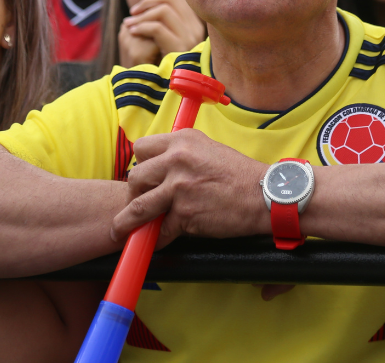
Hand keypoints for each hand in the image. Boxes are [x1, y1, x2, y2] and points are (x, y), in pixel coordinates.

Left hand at [110, 129, 267, 244]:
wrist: (265, 195)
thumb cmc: (240, 175)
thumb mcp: (209, 149)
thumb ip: (183, 155)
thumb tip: (162, 168)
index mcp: (182, 140)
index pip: (142, 148)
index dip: (140, 165)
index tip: (143, 178)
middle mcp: (177, 160)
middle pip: (135, 177)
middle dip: (133, 194)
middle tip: (138, 205)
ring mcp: (179, 187)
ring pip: (138, 206)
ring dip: (126, 222)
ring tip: (119, 232)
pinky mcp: (185, 213)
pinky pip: (160, 230)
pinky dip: (156, 240)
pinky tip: (155, 243)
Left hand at [118, 0, 205, 66]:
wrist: (162, 90)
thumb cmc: (159, 63)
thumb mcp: (163, 37)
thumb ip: (162, 18)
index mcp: (195, 23)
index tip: (139, 7)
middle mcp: (196, 29)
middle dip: (148, 2)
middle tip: (132, 13)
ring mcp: (190, 38)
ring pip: (164, 10)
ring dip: (142, 15)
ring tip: (129, 24)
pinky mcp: (180, 49)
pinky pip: (158, 28)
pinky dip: (142, 27)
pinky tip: (132, 32)